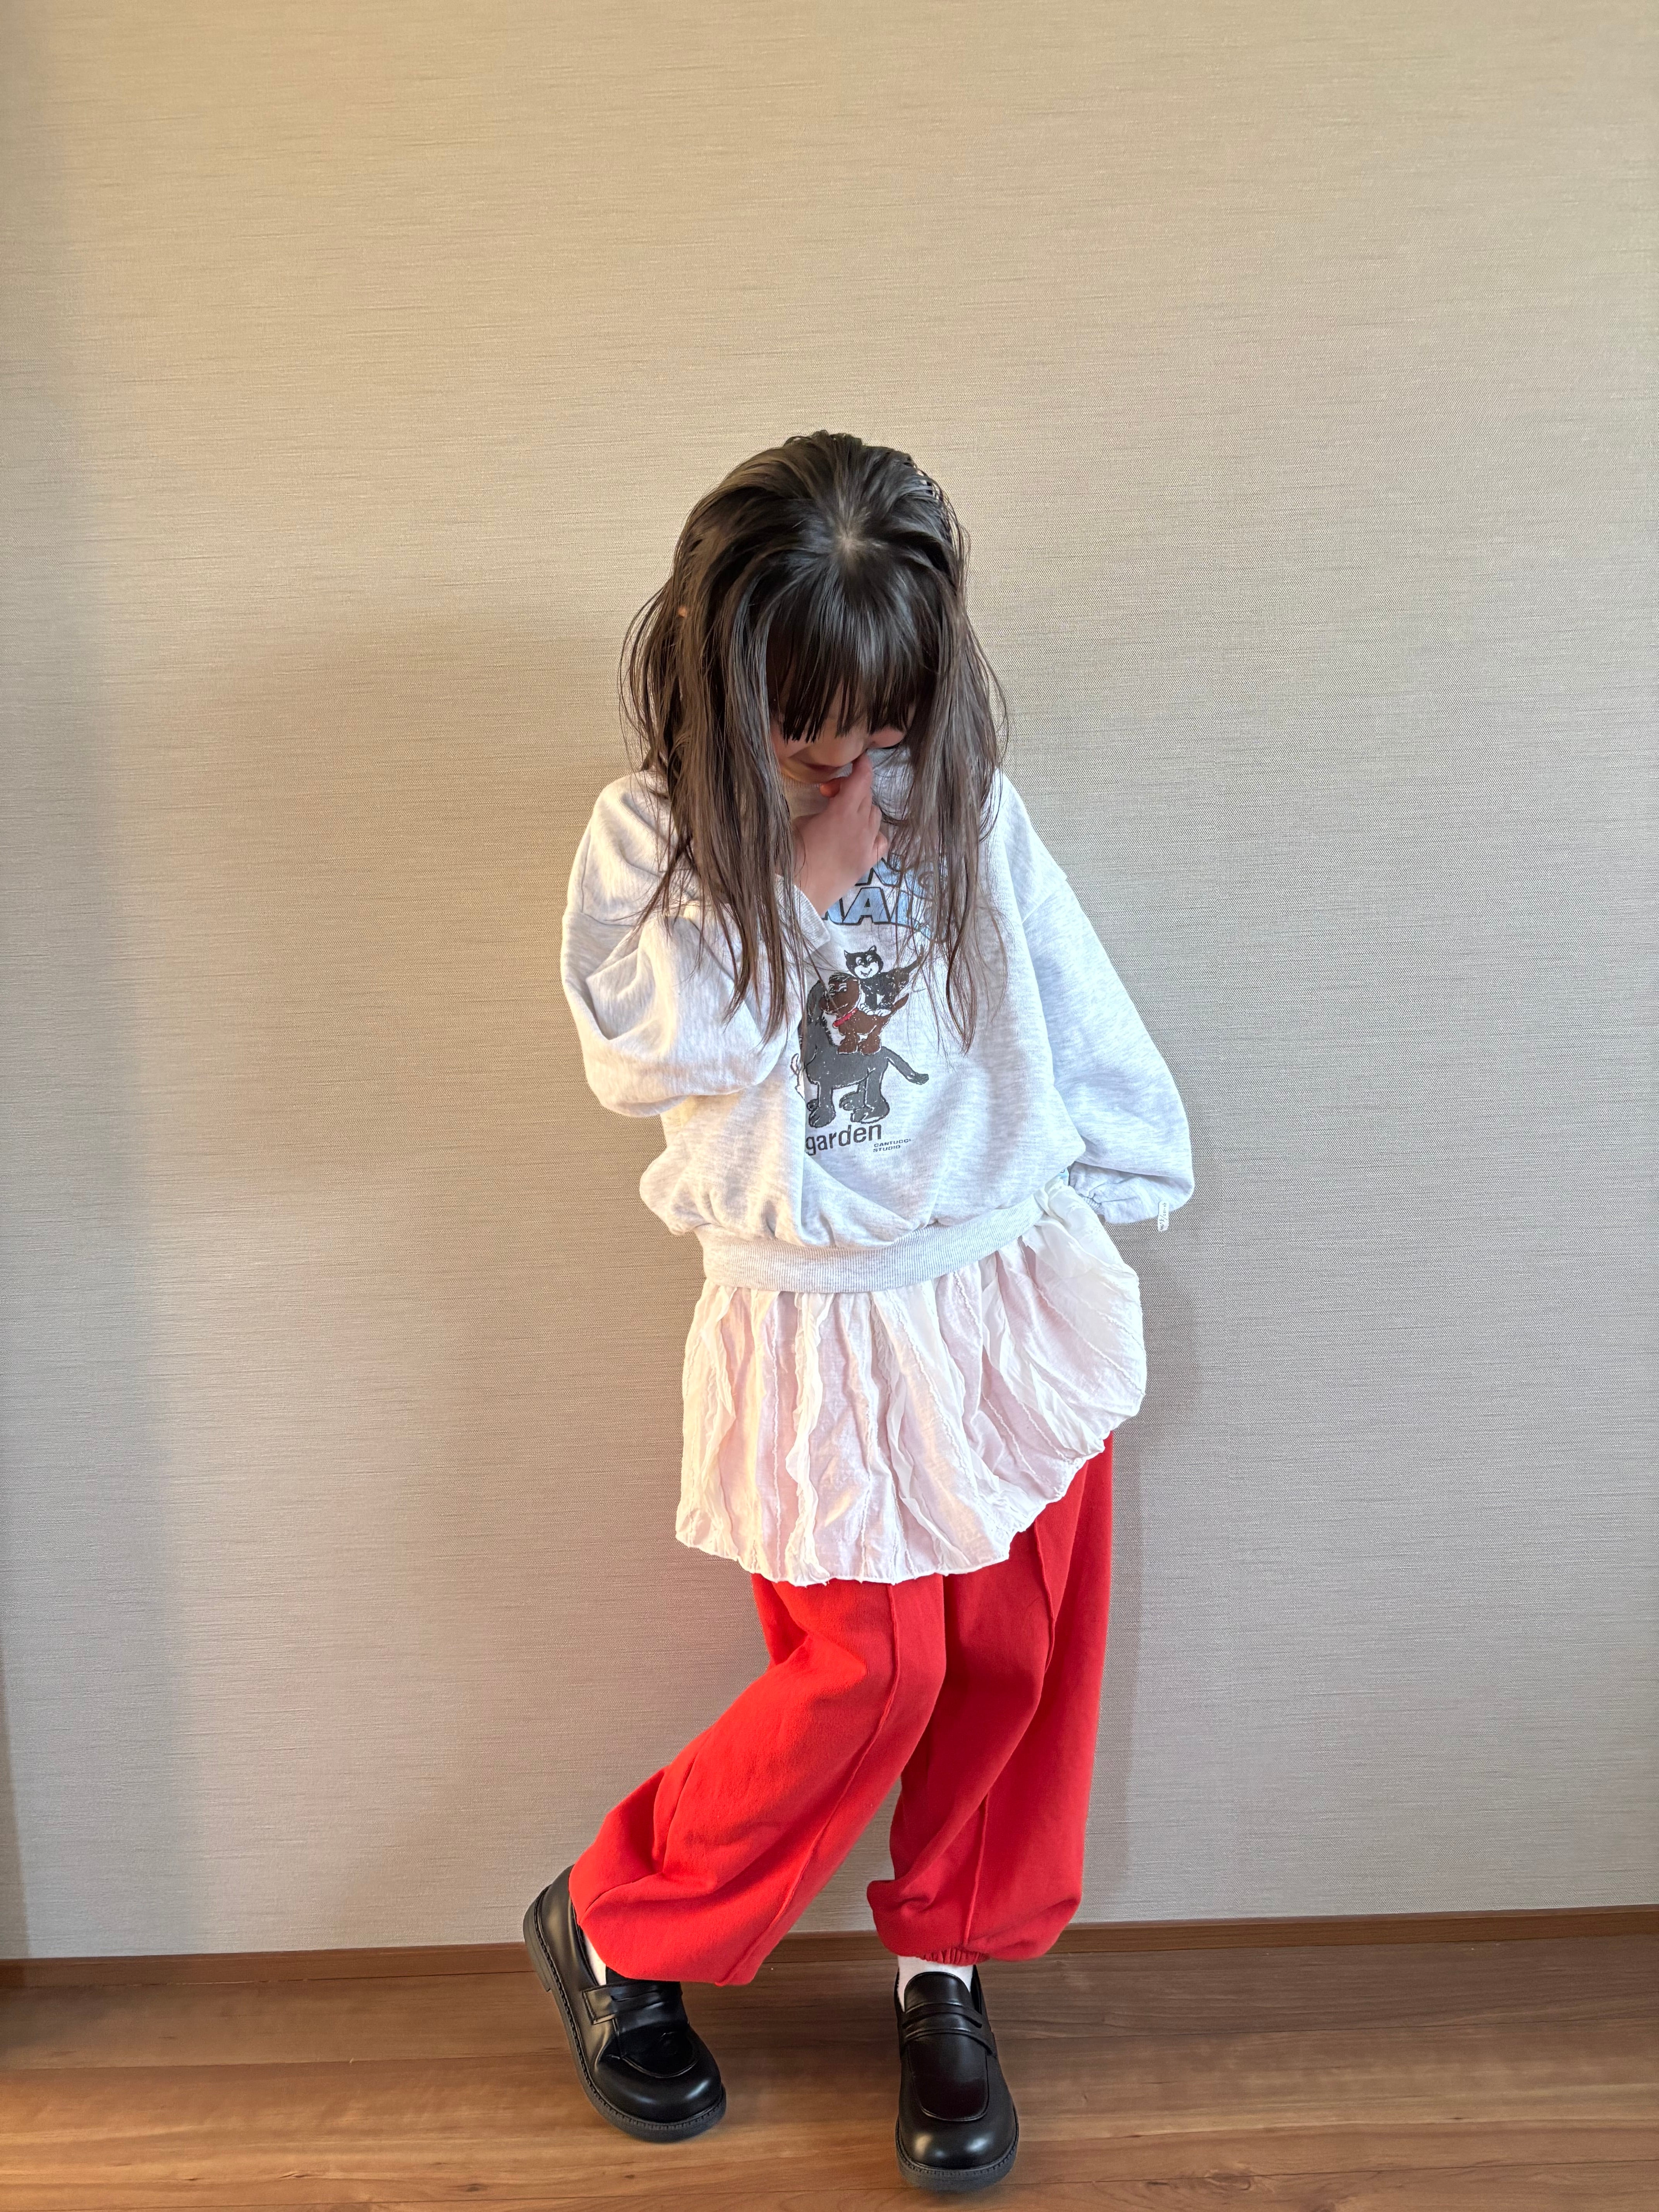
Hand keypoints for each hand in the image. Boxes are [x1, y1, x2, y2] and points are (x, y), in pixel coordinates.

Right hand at [790, 753, 889, 913]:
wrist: (798, 894)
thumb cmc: (792, 857)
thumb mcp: (800, 824)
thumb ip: (820, 812)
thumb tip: (827, 811)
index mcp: (842, 812)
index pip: (862, 779)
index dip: (862, 765)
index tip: (857, 760)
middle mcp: (861, 826)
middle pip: (866, 796)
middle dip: (850, 789)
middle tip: (828, 796)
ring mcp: (867, 845)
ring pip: (875, 816)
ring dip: (861, 809)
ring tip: (842, 817)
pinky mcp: (868, 862)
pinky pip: (881, 840)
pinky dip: (874, 833)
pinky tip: (859, 837)